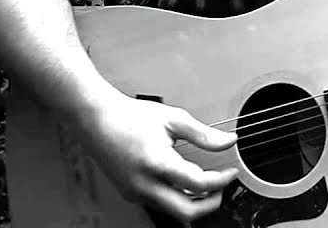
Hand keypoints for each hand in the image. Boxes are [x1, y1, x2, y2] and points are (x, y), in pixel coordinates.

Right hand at [78, 93, 238, 220]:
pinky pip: (159, 205)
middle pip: (186, 212)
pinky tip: (183, 182)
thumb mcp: (173, 119)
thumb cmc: (130, 116)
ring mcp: (135, 192)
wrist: (96, 119)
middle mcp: (144, 184)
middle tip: (221, 188)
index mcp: (156, 163)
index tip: (231, 173)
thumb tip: (228, 142)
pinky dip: (176, 199)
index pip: (198, 184)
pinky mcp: (130, 194)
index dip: (221, 181)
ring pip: (173, 211)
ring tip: (205, 183)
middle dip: (210, 204)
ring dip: (193, 203)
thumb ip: (204, 134)